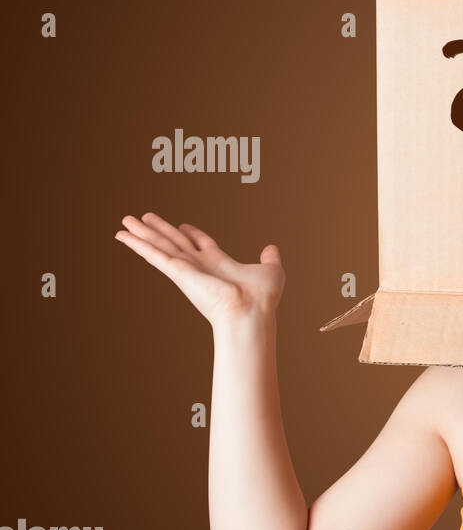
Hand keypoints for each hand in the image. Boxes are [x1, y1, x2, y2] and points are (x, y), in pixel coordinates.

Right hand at [114, 212, 284, 327]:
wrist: (250, 312)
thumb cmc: (262, 298)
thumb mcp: (271, 270)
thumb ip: (270, 258)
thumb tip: (272, 248)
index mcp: (220, 263)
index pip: (201, 243)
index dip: (192, 232)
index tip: (182, 225)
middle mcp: (200, 266)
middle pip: (175, 241)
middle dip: (160, 229)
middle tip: (142, 218)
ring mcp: (186, 268)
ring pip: (160, 245)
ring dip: (142, 233)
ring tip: (125, 220)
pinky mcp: (177, 272)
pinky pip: (153, 255)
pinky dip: (137, 244)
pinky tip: (123, 236)